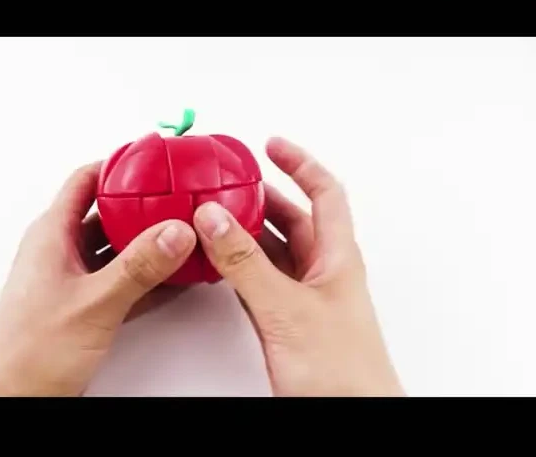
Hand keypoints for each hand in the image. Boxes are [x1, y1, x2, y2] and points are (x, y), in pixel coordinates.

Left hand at [0, 161, 195, 396]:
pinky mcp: (87, 303)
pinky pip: (123, 276)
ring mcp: (76, 278)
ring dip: (148, 240)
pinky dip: (148, 272)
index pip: (84, 181)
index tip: (150, 158)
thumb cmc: (29, 353)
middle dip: (142, 203)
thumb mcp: (93, 303)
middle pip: (106, 211)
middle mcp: (62, 251)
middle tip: (176, 196)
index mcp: (52, 236)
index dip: (116, 165)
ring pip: (117, 246)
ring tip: (182, 231)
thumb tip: (174, 232)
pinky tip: (174, 275)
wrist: (11, 399)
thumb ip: (138, 267)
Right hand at [193, 137, 403, 396]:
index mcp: (336, 257)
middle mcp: (320, 271)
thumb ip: (248, 264)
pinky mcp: (284, 319)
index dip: (300, 163)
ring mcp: (301, 296)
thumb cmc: (343, 374)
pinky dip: (237, 265)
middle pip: (293, 218)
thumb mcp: (289, 309)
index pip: (325, 193)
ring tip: (215, 214)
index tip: (271, 145)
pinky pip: (258, 278)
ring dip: (245, 231)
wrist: (350, 418)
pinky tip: (217, 261)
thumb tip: (216, 218)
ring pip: (271, 249)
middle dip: (262, 195)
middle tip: (230, 180)